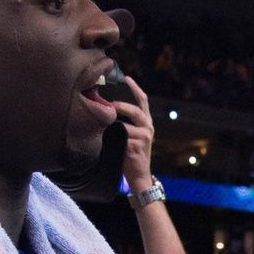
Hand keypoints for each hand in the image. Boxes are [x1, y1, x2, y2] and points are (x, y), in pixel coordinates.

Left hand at [115, 76, 155, 195]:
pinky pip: (124, 136)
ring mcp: (145, 137)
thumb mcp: (129, 135)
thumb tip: (105, 110)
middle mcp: (148, 127)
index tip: (126, 78)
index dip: (135, 88)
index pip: (143, 100)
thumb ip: (123, 123)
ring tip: (105, 118)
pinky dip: (114, 135)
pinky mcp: (138, 146)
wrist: (139, 175)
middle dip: (122, 105)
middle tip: (109, 103)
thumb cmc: (130, 154)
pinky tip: (106, 135)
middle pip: (137, 110)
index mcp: (146, 122)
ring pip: (128, 124)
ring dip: (115, 121)